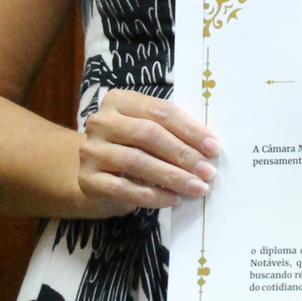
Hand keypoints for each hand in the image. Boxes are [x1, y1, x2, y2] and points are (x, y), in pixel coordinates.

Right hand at [78, 89, 218, 214]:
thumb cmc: (131, 148)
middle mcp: (101, 121)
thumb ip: (172, 132)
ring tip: (196, 187)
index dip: (190, 129)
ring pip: (137, 161)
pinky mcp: (88, 179)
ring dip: (172, 176)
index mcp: (120, 100)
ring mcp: (91, 150)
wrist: (92, 175)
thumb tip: (209, 148)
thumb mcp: (148, 133)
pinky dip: (152, 196)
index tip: (214, 147)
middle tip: (207, 171)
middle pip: (148, 134)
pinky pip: (124, 188)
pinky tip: (173, 200)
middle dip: (183, 154)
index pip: (161, 111)